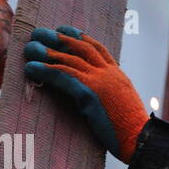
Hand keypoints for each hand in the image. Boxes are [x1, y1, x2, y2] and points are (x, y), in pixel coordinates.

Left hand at [23, 26, 148, 162]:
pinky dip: (45, 70)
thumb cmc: (127, 129)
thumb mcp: (116, 105)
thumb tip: (86, 97)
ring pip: (70, 60)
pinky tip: (30, 67)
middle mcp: (109, 73)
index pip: (98, 49)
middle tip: (39, 32)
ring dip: (47, 52)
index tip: (63, 29)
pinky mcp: (90, 93)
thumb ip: (102, 95)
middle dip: (59, 39)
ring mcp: (100, 81)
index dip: (79, 38)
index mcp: (116, 75)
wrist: (139, 139)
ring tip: (29, 47)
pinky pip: (64, 77)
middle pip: (81, 48)